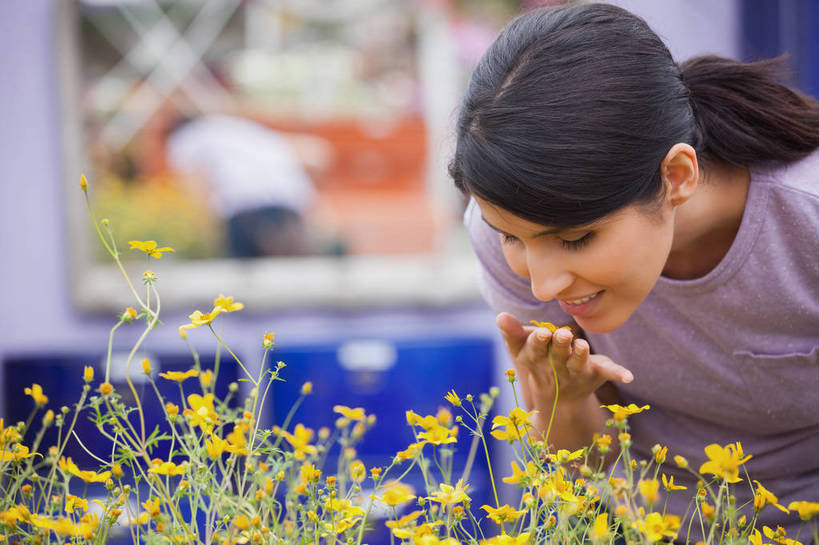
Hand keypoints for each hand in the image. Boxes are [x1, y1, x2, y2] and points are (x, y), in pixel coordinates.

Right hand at [496, 312, 632, 433]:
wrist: (559, 397)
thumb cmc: (538, 361)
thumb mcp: (521, 348)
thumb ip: (511, 332)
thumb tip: (500, 316)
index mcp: (537, 359)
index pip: (536, 350)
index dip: (539, 343)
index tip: (542, 333)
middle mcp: (557, 368)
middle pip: (558, 356)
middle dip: (560, 347)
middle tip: (562, 334)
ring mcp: (577, 373)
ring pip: (578, 364)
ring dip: (580, 357)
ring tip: (582, 346)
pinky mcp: (596, 374)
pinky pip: (608, 373)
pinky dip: (618, 373)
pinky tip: (628, 376)